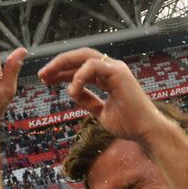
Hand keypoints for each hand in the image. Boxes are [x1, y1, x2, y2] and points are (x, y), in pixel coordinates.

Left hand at [37, 48, 169, 149]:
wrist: (146, 131)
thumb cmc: (129, 124)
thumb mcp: (101, 112)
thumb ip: (88, 101)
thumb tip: (72, 93)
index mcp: (108, 77)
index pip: (80, 67)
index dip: (62, 72)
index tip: (46, 80)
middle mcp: (112, 69)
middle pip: (79, 56)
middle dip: (58, 64)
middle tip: (41, 75)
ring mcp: (116, 68)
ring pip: (84, 56)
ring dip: (62, 65)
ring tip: (48, 78)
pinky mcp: (118, 72)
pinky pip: (92, 66)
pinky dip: (79, 77)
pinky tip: (72, 90)